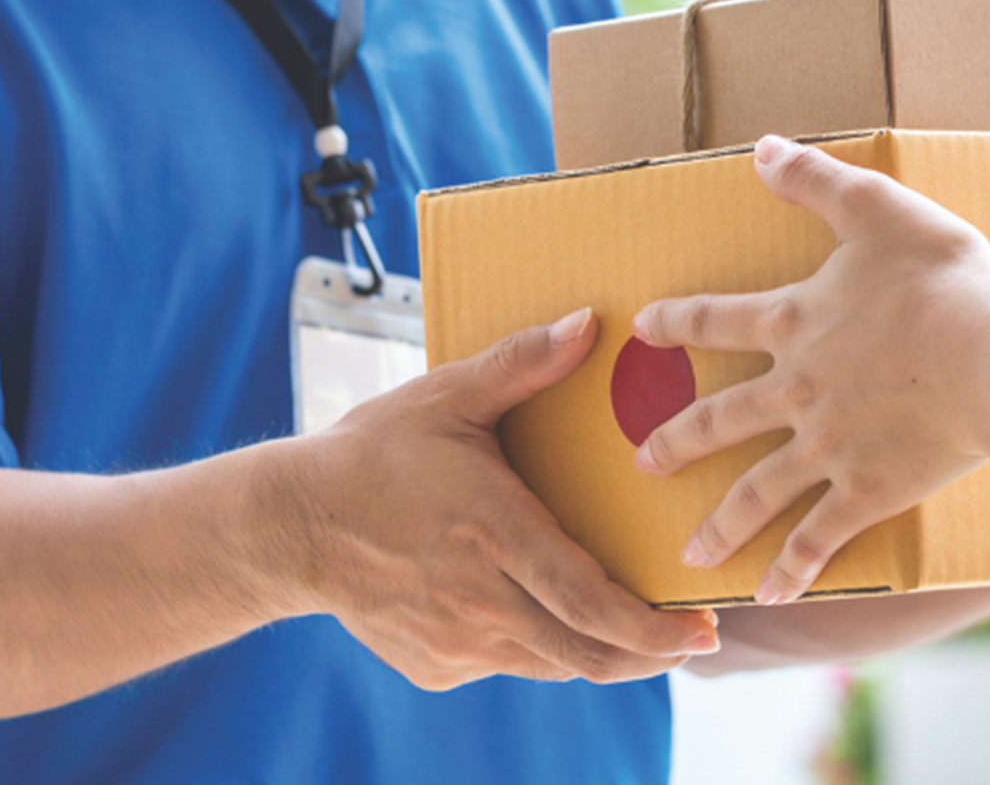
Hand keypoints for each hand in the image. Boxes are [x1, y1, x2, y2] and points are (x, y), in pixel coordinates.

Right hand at [282, 309, 719, 689]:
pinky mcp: (436, 667)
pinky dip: (540, 644)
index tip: (701, 630)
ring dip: (600, 651)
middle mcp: (479, 600)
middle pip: (586, 654)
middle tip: (693, 638)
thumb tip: (590, 322)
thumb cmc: (372, 454)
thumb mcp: (446, 398)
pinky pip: (509, 662)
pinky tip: (544, 609)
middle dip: (650, 654)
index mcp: (494, 534)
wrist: (288, 525)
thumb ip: (521, 364)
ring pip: (554, 664)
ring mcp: (456, 642)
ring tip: (635, 626)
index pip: (589, 603)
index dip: (652, 629)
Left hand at [631, 135, 989, 605]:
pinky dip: (793, 570)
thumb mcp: (879, 209)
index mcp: (794, 321)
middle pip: (719, 419)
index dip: (676, 322)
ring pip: (756, 491)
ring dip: (720, 523)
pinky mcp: (866, 491)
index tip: (642, 329)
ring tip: (689, 554)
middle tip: (644, 464)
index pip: (715, 320)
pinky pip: (818, 538)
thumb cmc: (945, 280)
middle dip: (677, 442)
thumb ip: (816, 181)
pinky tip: (770, 596)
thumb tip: (761, 149)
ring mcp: (826, 448)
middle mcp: (794, 390)